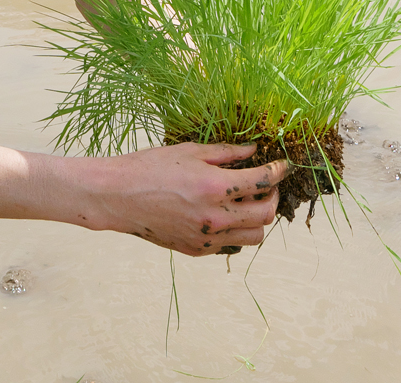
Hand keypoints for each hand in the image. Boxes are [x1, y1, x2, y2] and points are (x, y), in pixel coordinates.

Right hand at [93, 142, 286, 256]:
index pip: (263, 182)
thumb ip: (226, 153)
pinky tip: (224, 214)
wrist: (117, 197)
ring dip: (258, 218)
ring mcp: (207, 237)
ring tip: (248, 202)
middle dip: (274, 197)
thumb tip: (254, 150)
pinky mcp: (196, 249)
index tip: (282, 165)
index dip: (279, 171)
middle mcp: (215, 217)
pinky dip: (235, 230)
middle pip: (266, 214)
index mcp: (214, 187)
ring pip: (254, 236)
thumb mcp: (190, 151)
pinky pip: (230, 244)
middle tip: (267, 185)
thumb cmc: (149, 167)